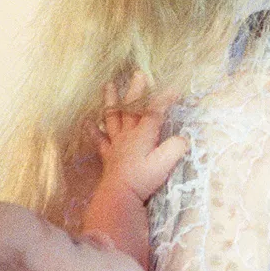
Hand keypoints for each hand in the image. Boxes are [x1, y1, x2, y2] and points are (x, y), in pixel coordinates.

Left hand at [96, 72, 187, 199]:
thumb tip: (183, 139)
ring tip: (108, 86)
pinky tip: (86, 122)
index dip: (164, 99)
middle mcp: (128, 135)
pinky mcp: (108, 157)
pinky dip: (92, 131)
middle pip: (132, 108)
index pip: (154, 111)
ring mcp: (116, 144)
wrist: (119, 196)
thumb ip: (175, 148)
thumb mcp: (164, 164)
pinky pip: (98, 140)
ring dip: (111, 101)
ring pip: (112, 117)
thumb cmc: (142, 180)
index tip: (175, 89)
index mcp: (143, 134)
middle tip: (138, 74)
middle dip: (136, 90)